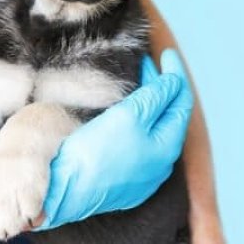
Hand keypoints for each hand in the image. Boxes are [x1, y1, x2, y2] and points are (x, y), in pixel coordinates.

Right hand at [36, 48, 193, 229]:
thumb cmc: (96, 152)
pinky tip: (126, 111)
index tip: (166, 53)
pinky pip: (139, 143)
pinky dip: (137, 121)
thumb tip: (174, 82)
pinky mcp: (123, 178)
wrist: (62, 190)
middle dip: (160, 87)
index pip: (181, 103)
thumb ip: (156, 96)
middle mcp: (160, 164)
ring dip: (148, 103)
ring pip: (153, 130)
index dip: (175, 75)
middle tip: (147, 63)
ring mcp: (142, 174)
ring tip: (138, 81)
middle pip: (168, 116)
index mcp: (167, 148)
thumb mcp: (130, 115)